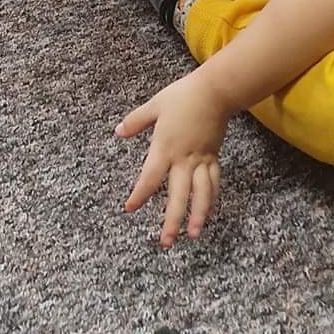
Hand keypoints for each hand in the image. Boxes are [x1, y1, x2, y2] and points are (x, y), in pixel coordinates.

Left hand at [115, 73, 229, 247]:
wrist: (214, 91)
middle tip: (166, 242)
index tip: (130, 209)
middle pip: (178, 195)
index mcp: (165, 148)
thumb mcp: (155, 105)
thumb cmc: (183, 96)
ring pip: (201, 194)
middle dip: (172, 220)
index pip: (150, 178)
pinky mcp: (213, 158)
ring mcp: (201, 160)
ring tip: (194, 235)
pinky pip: (214, 182)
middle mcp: (184, 159)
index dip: (139, 195)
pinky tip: (209, 212)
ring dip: (198, 215)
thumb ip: (136, 121)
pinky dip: (212, 199)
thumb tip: (118, 132)